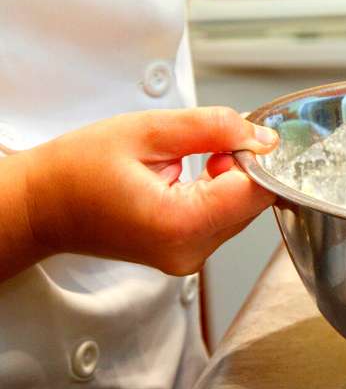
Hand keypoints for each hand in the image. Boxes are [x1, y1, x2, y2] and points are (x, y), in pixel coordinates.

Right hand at [21, 107, 278, 275]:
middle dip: (242, 166)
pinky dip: (217, 192)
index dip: (256, 156)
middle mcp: (189, 251)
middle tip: (203, 143)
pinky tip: (187, 177)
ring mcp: (188, 259)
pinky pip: (224, 218)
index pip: (257, 191)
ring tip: (186, 160)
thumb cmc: (76, 170)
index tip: (236, 134)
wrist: (40, 206)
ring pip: (242, 210)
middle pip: (253, 203)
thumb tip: (262, 137)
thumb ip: (213, 129)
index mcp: (180, 224)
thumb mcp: (147, 131)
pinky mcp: (186, 255)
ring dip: (229, 178)